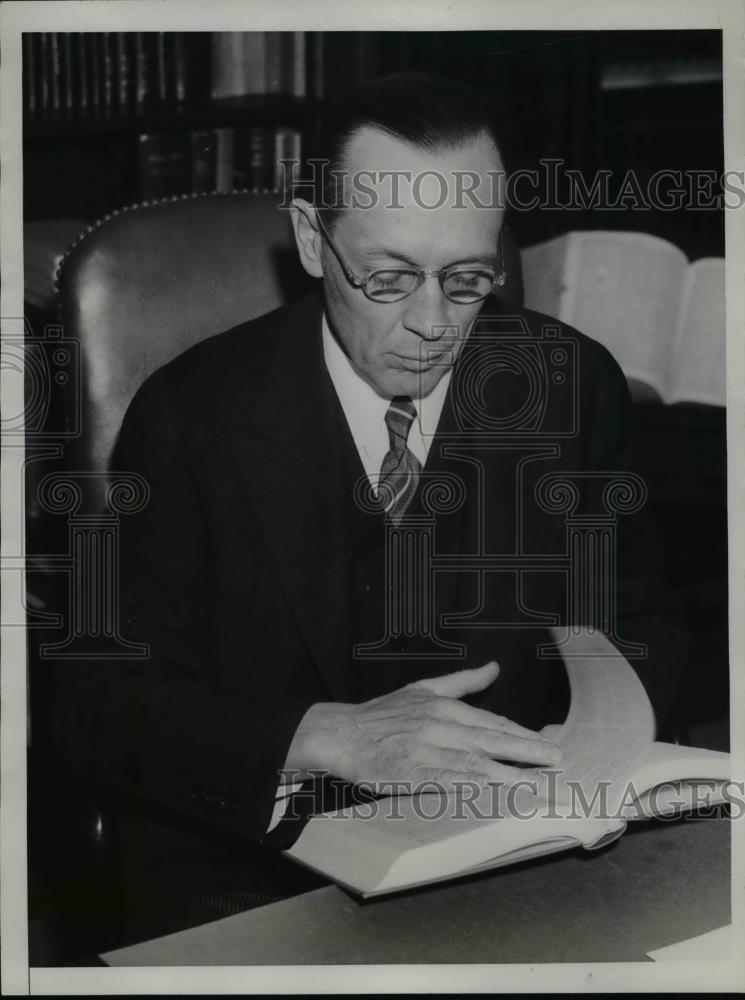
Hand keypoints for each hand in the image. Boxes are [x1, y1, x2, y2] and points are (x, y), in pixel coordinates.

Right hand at [284, 661, 561, 793]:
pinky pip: (447, 783)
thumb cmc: (383, 715)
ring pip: (474, 764)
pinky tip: (493, 797)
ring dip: (509, 775)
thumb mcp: (422, 689)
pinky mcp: (410, 774)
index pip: (492, 724)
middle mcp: (439, 725)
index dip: (523, 736)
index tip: (550, 745)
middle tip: (557, 760)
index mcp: (444, 707)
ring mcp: (425, 750)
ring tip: (538, 785)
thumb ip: (461, 682)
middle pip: (491, 741)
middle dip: (527, 751)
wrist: (342, 733)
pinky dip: (472, 790)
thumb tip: (493, 668)